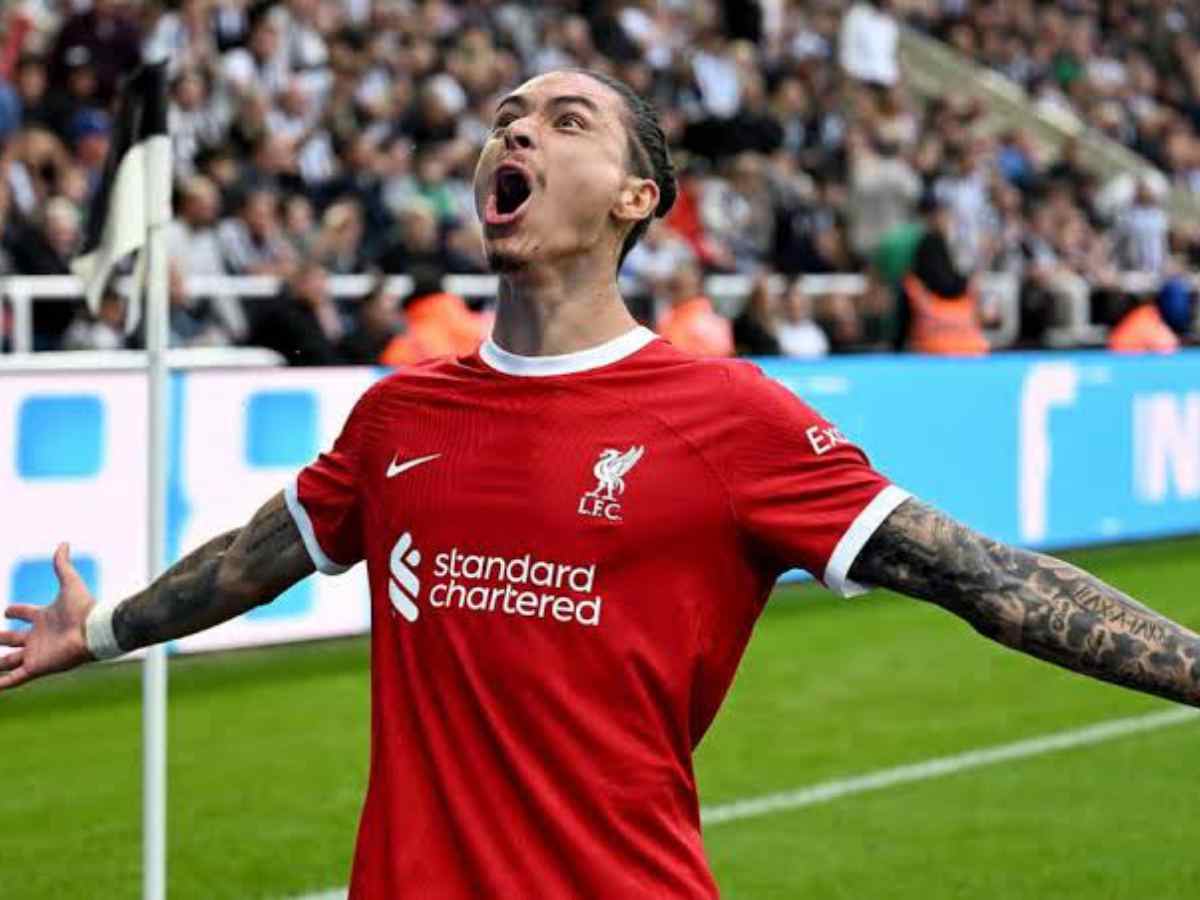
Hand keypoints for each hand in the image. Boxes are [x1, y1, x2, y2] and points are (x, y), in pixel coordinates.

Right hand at [0, 543, 96, 690]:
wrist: (94, 630)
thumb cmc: (84, 608)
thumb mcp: (69, 582)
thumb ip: (63, 564)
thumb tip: (64, 543)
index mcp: (44, 617)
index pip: (25, 613)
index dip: (15, 610)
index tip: (6, 609)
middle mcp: (38, 636)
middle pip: (13, 639)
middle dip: (1, 638)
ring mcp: (36, 653)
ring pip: (9, 660)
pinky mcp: (36, 666)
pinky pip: (15, 678)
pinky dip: (3, 683)